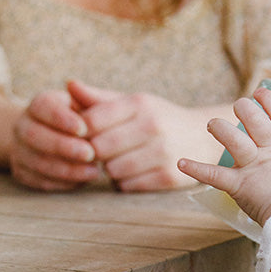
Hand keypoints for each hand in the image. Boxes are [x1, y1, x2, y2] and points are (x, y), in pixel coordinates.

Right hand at [9, 89, 101, 191]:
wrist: (60, 141)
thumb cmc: (82, 120)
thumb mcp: (87, 105)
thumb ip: (87, 96)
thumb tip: (74, 85)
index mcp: (38, 105)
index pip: (42, 106)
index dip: (60, 118)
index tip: (83, 128)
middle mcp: (22, 126)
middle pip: (34, 135)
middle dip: (63, 146)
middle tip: (90, 153)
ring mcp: (19, 151)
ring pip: (36, 162)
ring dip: (66, 169)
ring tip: (93, 172)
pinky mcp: (22, 173)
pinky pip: (39, 181)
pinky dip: (62, 183)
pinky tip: (82, 181)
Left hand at [68, 78, 202, 191]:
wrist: (201, 139)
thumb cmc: (158, 119)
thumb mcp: (133, 103)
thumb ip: (99, 98)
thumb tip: (69, 85)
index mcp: (140, 103)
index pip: (92, 120)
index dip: (80, 132)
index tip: (82, 137)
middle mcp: (153, 126)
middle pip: (99, 148)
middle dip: (94, 153)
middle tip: (99, 152)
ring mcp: (163, 153)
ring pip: (112, 170)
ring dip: (109, 170)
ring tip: (118, 161)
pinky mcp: (168, 177)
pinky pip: (128, 186)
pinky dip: (124, 183)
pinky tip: (132, 173)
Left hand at [179, 87, 270, 226]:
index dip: (269, 100)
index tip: (260, 92)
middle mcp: (270, 150)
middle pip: (254, 119)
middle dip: (244, 108)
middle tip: (238, 106)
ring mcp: (253, 165)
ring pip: (232, 138)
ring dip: (219, 128)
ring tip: (212, 125)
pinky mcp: (238, 184)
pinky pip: (213, 174)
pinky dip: (196, 168)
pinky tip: (181, 162)